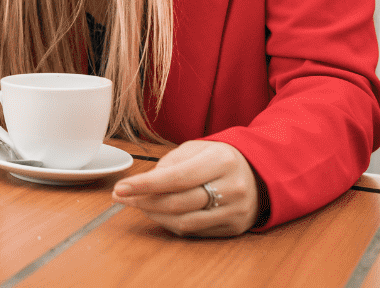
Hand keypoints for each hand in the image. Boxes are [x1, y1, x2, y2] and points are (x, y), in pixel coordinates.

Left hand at [111, 140, 260, 236]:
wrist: (259, 173)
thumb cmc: (220, 158)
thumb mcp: (197, 148)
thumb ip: (170, 163)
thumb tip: (143, 183)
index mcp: (221, 161)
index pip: (176, 177)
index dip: (144, 185)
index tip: (120, 188)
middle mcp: (232, 187)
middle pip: (178, 202)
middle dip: (143, 202)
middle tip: (122, 198)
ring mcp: (235, 211)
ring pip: (184, 221)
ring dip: (154, 215)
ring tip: (139, 205)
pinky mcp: (234, 228)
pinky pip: (194, 231)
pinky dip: (171, 224)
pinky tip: (160, 214)